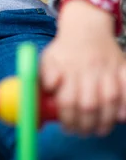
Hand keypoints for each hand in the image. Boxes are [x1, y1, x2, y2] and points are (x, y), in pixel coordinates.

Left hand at [40, 1, 125, 135]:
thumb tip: (44, 98)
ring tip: (98, 129)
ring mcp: (107, 68)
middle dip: (85, 124)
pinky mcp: (122, 67)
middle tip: (82, 131)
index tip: (66, 127)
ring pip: (110, 99)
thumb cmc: (64, 50)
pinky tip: (120, 115)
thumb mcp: (47, 60)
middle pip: (89, 104)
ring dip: (105, 120)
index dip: (67, 118)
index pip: (66, 100)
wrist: (85, 28)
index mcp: (67, 68)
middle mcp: (88, 68)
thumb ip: (41, 80)